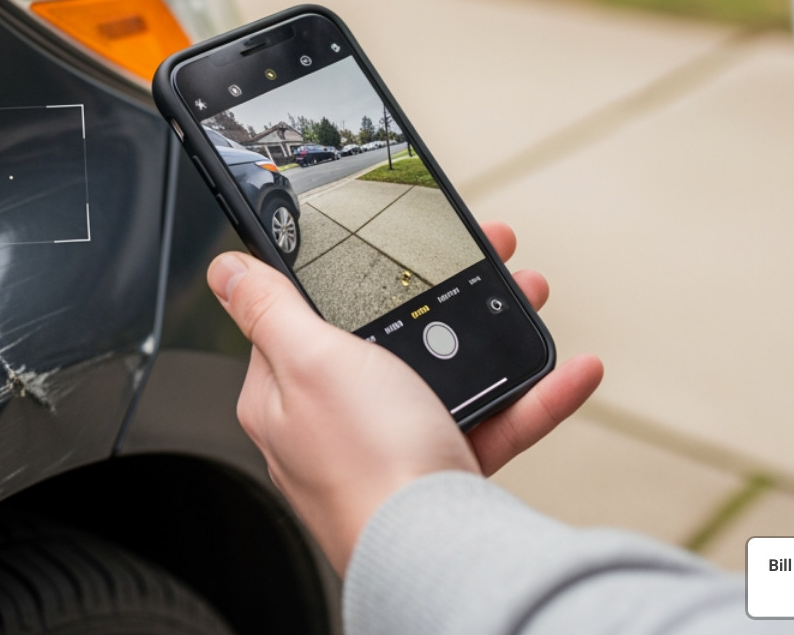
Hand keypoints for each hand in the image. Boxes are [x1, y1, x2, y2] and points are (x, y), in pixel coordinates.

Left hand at [207, 220, 602, 573]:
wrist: (436, 553)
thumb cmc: (365, 462)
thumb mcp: (310, 359)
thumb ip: (270, 309)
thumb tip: (226, 271)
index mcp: (287, 393)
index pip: (307, 314)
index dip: (352, 269)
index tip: (395, 241)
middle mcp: (337, 422)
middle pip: (390, 335)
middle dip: (443, 290)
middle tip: (485, 253)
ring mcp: (393, 448)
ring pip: (448, 370)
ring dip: (495, 326)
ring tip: (529, 292)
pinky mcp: (443, 473)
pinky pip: (495, 420)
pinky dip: (534, 394)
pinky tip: (567, 370)